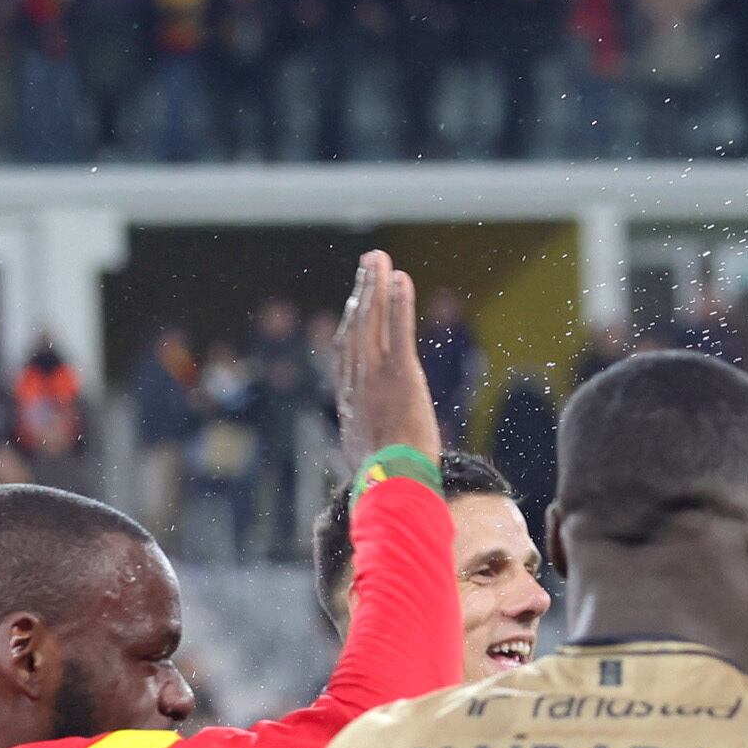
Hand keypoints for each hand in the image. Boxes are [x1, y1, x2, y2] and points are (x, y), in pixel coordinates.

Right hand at [331, 250, 442, 465]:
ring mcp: (376, 377)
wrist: (390, 486)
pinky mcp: (400, 376)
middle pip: (356, 327)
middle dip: (362, 291)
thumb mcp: (366, 461)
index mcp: (348, 402)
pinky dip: (399, 303)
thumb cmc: (384, 482)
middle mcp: (357, 383)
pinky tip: (401, 279)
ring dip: (376, 287)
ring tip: (380, 260)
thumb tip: (369, 453)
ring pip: (373, 322)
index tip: (355, 300)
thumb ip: (366, 444)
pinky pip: (398, 331)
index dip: (350, 322)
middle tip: (369, 263)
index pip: (346, 352)